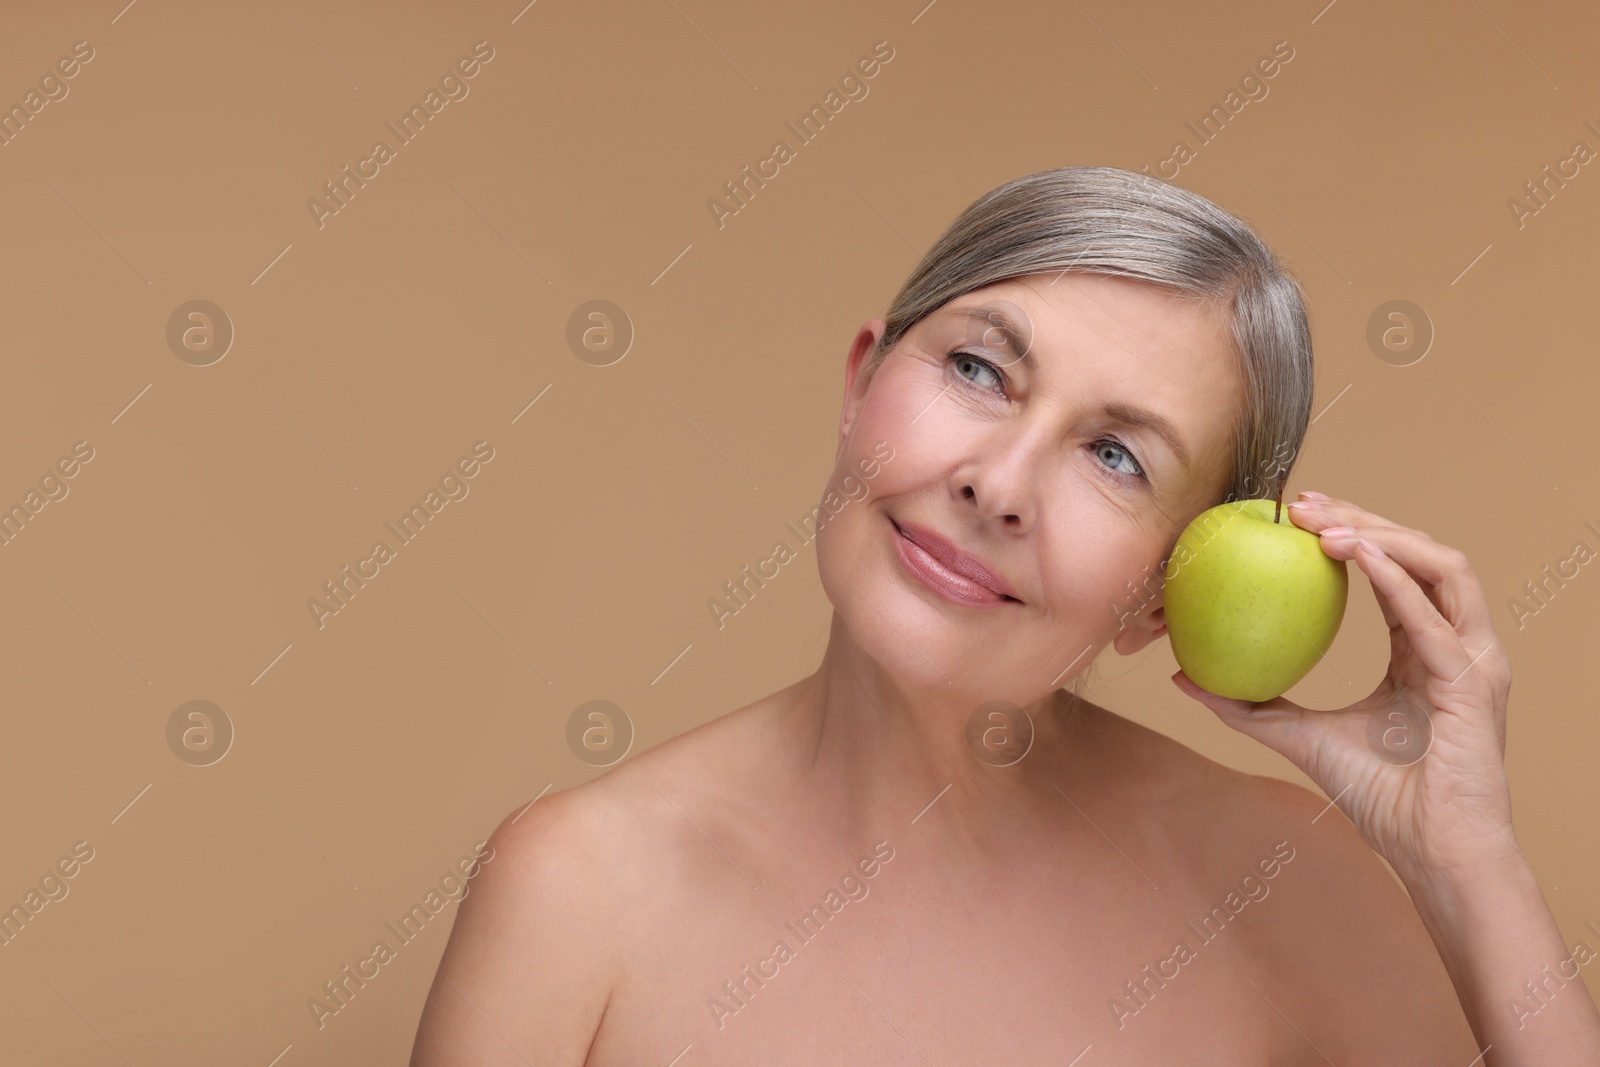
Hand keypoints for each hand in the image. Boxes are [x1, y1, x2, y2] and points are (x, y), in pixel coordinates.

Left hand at [1170, 491, 1520, 885]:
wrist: (1429, 850)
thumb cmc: (1379, 798)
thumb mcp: (1299, 736)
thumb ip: (1247, 705)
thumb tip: (1184, 677)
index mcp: (1424, 650)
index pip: (1396, 571)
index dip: (1353, 533)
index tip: (1296, 516)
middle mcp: (1456, 644)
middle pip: (1421, 554)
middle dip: (1365, 517)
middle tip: (1302, 505)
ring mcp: (1473, 659)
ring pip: (1443, 567)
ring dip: (1384, 536)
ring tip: (1325, 527)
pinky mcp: (1474, 681)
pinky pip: (1433, 616)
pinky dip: (1395, 579)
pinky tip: (1352, 556)